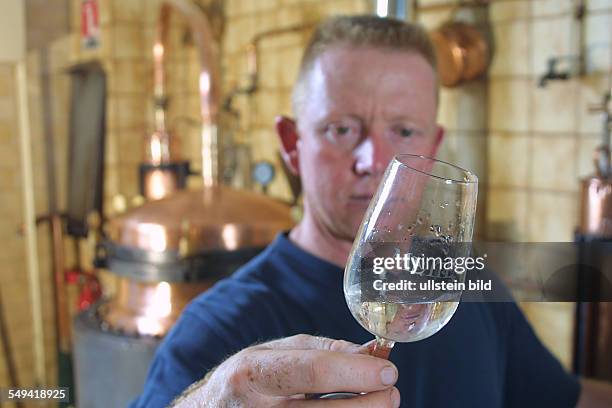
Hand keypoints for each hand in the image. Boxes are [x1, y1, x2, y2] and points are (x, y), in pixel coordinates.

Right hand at [171, 334, 400, 406]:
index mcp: (253, 372)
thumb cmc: (248, 379)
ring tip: (381, 402)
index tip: (388, 370)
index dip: (356, 371)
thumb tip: (371, 352)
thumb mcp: (273, 353)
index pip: (311, 372)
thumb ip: (322, 350)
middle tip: (393, 390)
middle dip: (372, 402)